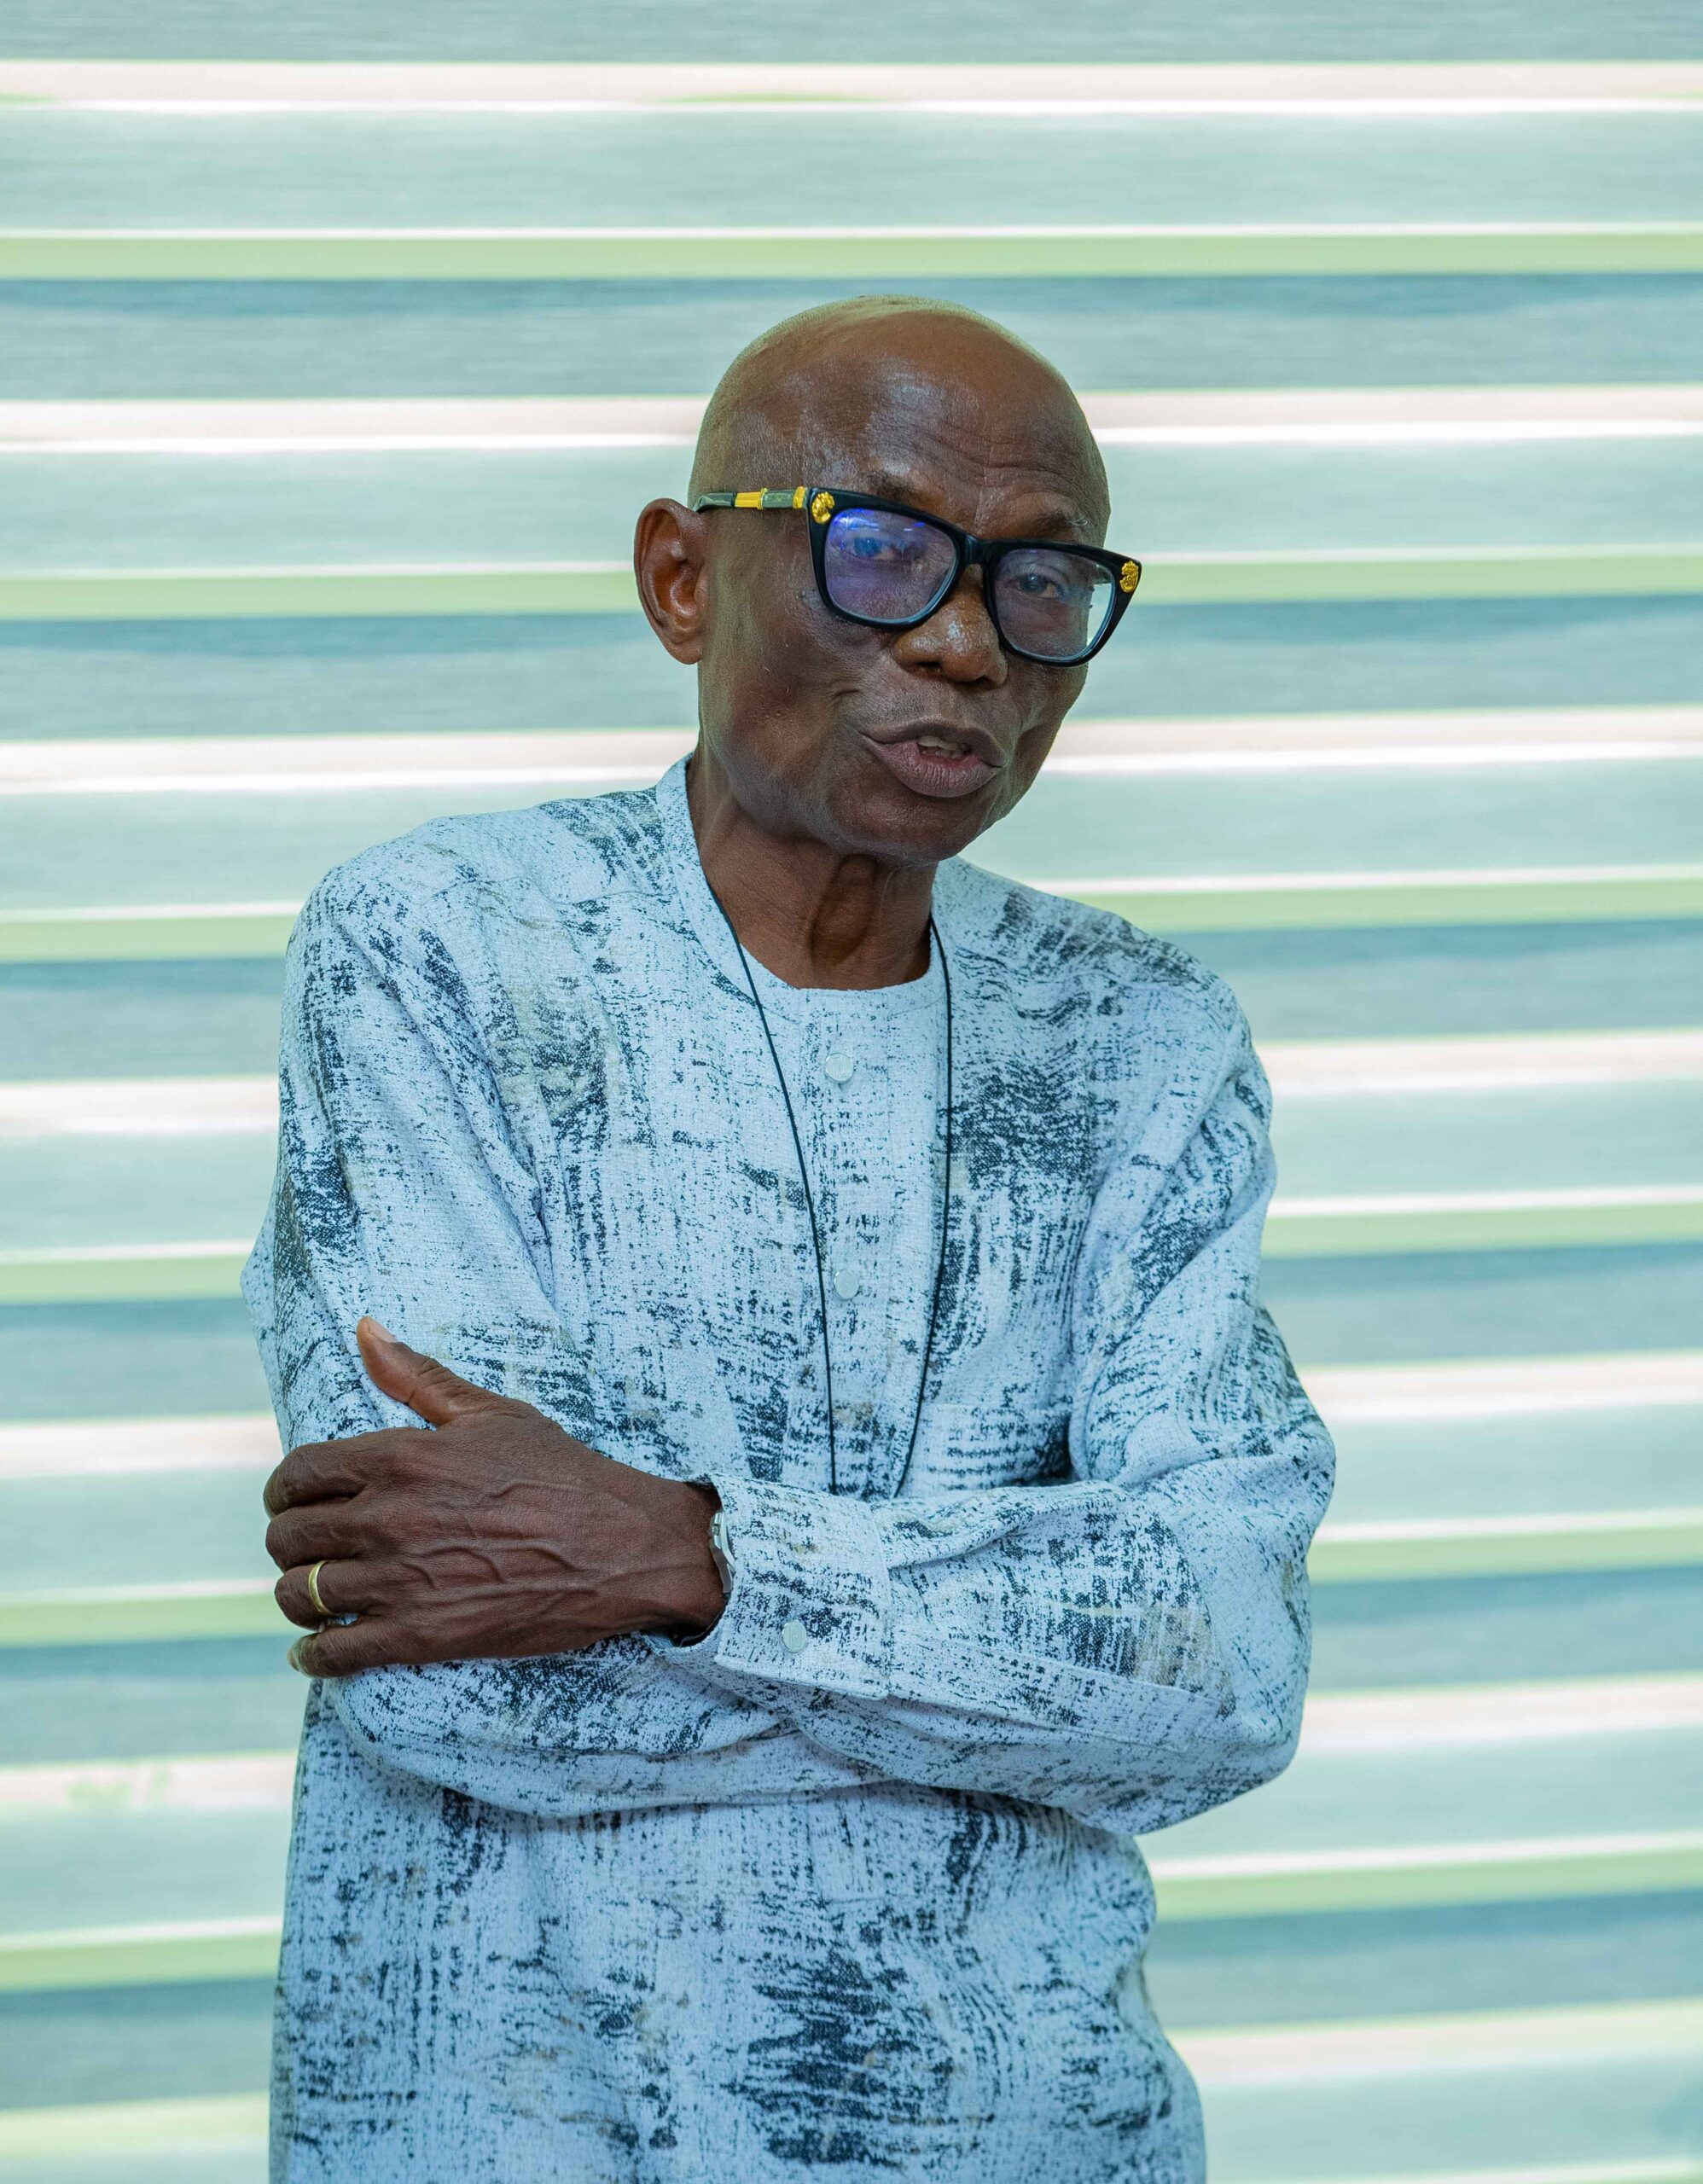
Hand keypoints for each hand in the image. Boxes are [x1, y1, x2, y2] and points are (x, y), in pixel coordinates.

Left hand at [264, 1317, 725, 1676]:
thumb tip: (365, 1329)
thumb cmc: (562, 1474)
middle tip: (307, 1548)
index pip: (299, 1473)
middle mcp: (389, 1518)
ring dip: (298, 1597)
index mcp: (402, 1457)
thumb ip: (418, 1376)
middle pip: (290, 1537)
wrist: (623, 1547)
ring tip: (314, 1597)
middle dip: (289, 1542)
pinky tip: (319, 1648)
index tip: (294, 1500)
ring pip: (300, 1594)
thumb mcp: (492, 1413)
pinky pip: (334, 1653)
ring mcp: (401, 1580)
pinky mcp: (421, 1636)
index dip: (285, 1489)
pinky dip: (314, 1655)